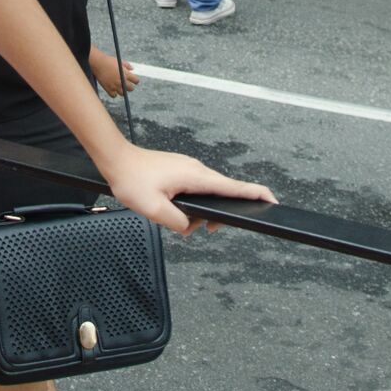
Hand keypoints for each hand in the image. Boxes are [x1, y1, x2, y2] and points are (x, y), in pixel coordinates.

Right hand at [97, 57, 139, 97]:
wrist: (98, 63)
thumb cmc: (109, 61)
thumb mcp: (120, 61)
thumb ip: (127, 65)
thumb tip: (132, 69)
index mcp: (126, 74)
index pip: (136, 81)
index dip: (135, 80)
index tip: (133, 80)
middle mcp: (121, 81)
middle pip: (131, 88)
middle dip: (130, 86)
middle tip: (127, 84)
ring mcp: (115, 86)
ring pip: (123, 93)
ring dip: (122, 90)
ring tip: (120, 87)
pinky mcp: (108, 89)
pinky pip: (114, 95)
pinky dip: (114, 93)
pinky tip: (113, 89)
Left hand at [101, 146, 275, 235]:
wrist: (117, 160)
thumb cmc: (132, 180)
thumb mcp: (155, 210)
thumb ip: (178, 222)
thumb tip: (189, 226)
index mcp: (196, 177)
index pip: (234, 187)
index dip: (255, 194)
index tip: (273, 200)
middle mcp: (197, 170)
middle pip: (222, 194)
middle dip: (217, 215)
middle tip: (204, 230)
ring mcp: (189, 169)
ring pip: (206, 194)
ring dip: (199, 212)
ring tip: (181, 223)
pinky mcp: (181, 171)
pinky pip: (195, 190)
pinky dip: (192, 204)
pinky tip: (177, 213)